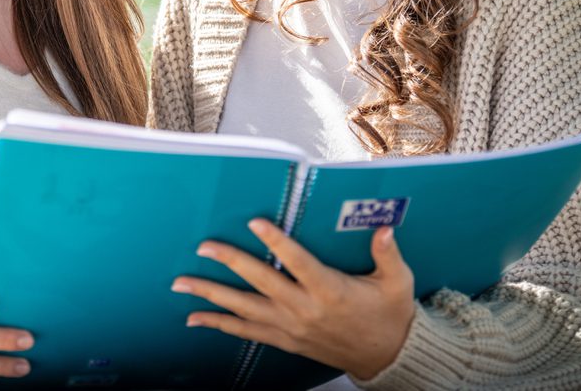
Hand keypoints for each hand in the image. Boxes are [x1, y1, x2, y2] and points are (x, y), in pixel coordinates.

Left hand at [172, 219, 414, 380]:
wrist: (385, 358)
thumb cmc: (389, 316)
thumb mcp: (398, 283)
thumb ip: (389, 255)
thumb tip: (384, 229)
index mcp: (331, 291)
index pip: (298, 262)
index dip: (276, 242)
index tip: (255, 222)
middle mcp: (305, 309)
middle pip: (261, 282)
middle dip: (230, 262)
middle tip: (204, 247)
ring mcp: (291, 327)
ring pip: (244, 309)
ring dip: (211, 295)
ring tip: (182, 283)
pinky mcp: (285, 340)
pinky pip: (246, 333)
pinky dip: (219, 324)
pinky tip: (195, 318)